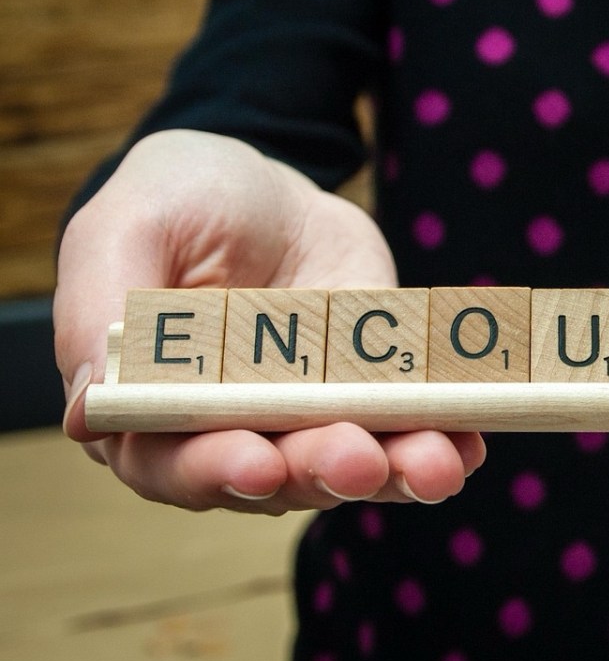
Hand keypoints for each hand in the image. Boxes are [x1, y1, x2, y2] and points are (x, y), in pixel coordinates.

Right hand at [55, 129, 484, 513]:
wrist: (267, 184)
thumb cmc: (180, 201)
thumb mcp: (127, 227)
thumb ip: (100, 308)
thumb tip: (88, 409)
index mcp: (155, 408)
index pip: (173, 464)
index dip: (214, 472)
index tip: (259, 463)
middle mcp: (234, 429)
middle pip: (276, 476)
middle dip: (319, 472)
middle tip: (357, 459)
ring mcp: (311, 416)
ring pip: (349, 462)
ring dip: (394, 469)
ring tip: (436, 463)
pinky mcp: (371, 394)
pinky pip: (408, 427)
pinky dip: (441, 438)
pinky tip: (468, 442)